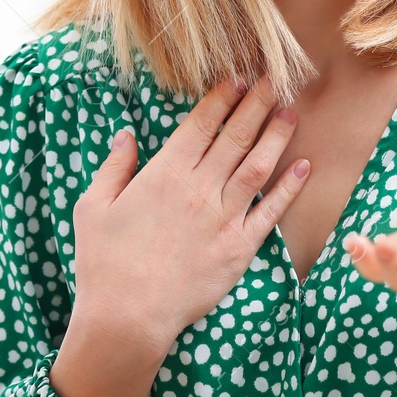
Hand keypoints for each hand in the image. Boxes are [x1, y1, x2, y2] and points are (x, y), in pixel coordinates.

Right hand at [67, 74, 310, 348]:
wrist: (128, 318)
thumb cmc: (104, 264)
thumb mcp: (93, 208)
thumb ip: (114, 168)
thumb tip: (125, 136)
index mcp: (165, 174)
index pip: (202, 123)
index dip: (223, 97)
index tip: (239, 78)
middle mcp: (199, 189)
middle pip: (236, 136)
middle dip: (257, 103)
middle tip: (275, 80)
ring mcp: (223, 218)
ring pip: (258, 166)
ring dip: (277, 135)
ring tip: (290, 112)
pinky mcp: (239, 249)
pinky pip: (271, 212)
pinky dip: (290, 187)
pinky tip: (303, 166)